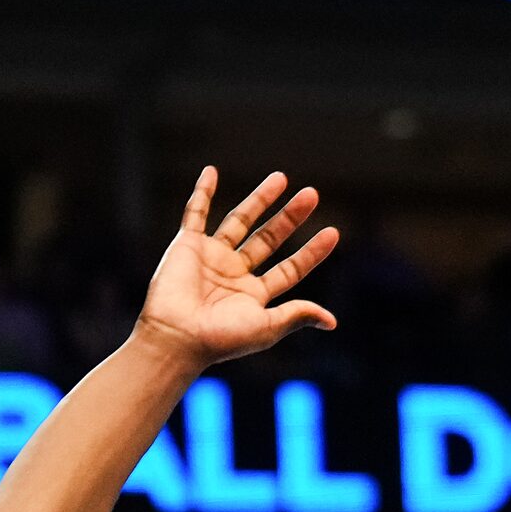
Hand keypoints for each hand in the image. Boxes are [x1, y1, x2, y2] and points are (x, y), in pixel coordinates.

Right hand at [137, 169, 338, 369]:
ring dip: (259, 199)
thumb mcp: (267, 327)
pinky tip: (211, 172)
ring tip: (281, 178)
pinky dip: (202, 192)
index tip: (333, 232)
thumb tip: (332, 322)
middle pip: (269, 238)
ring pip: (240, 221)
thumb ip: (297, 315)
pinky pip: (195, 214)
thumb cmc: (222, 339)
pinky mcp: (186, 246)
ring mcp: (211, 257)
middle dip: (290, 217)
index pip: (290, 268)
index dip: (312, 252)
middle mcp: (234, 274)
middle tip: (312, 194)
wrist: (177, 337)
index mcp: (254, 294)